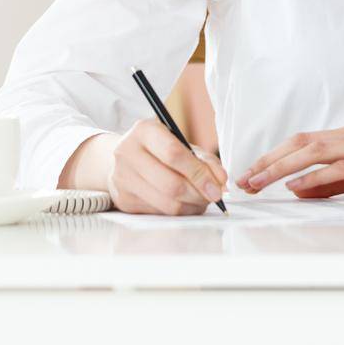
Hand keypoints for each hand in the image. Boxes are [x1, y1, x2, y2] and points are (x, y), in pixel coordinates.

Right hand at [106, 119, 226, 214]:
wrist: (122, 158)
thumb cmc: (157, 148)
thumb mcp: (180, 143)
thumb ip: (204, 160)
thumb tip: (221, 181)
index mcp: (144, 131)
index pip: (174, 154)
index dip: (199, 173)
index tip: (217, 186)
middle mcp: (128, 153)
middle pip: (171, 184)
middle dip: (199, 194)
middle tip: (213, 196)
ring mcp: (122, 178)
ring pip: (167, 204)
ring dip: (192, 206)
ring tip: (201, 200)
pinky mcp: (123, 200)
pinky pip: (160, 213)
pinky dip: (179, 211)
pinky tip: (184, 203)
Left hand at [239, 124, 343, 198]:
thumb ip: (334, 182)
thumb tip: (298, 188)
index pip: (302, 142)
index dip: (273, 156)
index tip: (251, 173)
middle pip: (300, 142)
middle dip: (268, 161)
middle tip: (243, 179)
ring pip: (313, 151)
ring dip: (282, 167)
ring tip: (259, 182)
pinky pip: (340, 167)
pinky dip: (315, 176)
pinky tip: (296, 186)